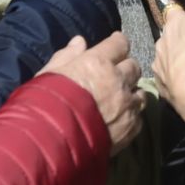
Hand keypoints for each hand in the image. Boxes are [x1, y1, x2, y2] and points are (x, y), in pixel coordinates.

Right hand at [41, 31, 144, 151]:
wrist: (51, 143)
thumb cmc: (44, 103)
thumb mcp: (49, 74)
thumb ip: (67, 56)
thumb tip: (79, 41)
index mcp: (98, 62)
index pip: (120, 44)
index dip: (117, 44)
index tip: (115, 45)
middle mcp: (117, 81)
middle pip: (134, 67)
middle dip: (125, 69)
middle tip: (115, 75)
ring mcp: (126, 105)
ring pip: (140, 92)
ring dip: (131, 93)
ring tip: (120, 100)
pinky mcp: (130, 128)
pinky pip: (138, 117)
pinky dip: (131, 116)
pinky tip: (119, 120)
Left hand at [153, 0, 184, 134]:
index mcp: (171, 25)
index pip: (175, 13)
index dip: (184, 15)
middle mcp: (159, 42)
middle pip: (170, 34)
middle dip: (179, 36)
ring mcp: (158, 65)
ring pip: (166, 54)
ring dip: (175, 56)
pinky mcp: (161, 85)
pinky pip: (167, 76)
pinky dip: (174, 75)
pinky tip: (184, 80)